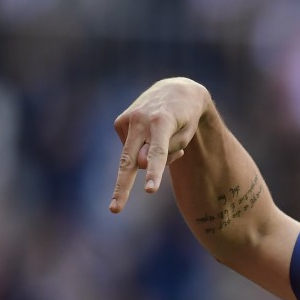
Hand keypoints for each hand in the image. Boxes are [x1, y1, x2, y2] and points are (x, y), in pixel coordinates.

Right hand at [109, 77, 210, 213]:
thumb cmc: (185, 118)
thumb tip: (138, 164)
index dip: (155, 173)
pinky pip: (131, 149)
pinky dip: (142, 149)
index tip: (150, 190)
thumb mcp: (185, 134)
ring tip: (166, 138)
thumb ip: (166, 152)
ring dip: (147, 161)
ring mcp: (128, 119)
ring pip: (132, 158)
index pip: (158, 153)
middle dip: (122, 187)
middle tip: (114, 210)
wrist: (176, 90)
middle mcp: (141, 119)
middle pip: (129, 160)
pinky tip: (151, 134)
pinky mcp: (120, 122)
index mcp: (162, 121)